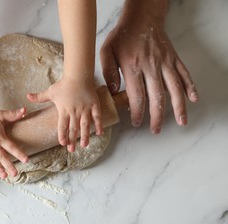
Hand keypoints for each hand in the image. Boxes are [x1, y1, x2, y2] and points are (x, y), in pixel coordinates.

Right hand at [0, 108, 28, 178]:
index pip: (12, 147)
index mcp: (0, 137)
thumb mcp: (1, 114)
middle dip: (9, 166)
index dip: (19, 154)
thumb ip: (13, 114)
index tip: (26, 161)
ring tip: (4, 176)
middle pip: (2, 156)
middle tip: (16, 174)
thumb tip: (25, 109)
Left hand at [27, 76, 102, 151]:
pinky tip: (100, 133)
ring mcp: (85, 109)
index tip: (62, 143)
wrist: (78, 75)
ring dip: (85, 135)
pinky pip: (97, 116)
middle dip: (72, 140)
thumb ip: (39, 97)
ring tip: (85, 145)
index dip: (62, 135)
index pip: (62, 126)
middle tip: (72, 150)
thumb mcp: (50, 92)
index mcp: (64, 110)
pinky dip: (99, 124)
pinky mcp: (94, 105)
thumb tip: (27, 96)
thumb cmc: (64, 84)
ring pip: (85, 125)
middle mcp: (75, 111)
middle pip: (73, 128)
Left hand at [100, 16, 198, 133]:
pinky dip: (190, 86)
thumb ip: (108, 72)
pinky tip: (193, 99)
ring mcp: (165, 62)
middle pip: (157, 96)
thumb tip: (113, 91)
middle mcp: (151, 66)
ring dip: (179, 106)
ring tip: (181, 122)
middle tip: (155, 130)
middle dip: (157, 116)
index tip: (137, 122)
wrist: (141, 18)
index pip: (137, 95)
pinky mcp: (174, 58)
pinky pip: (184, 74)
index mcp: (133, 67)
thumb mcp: (107, 51)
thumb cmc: (122, 37)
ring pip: (174, 88)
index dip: (137, 112)